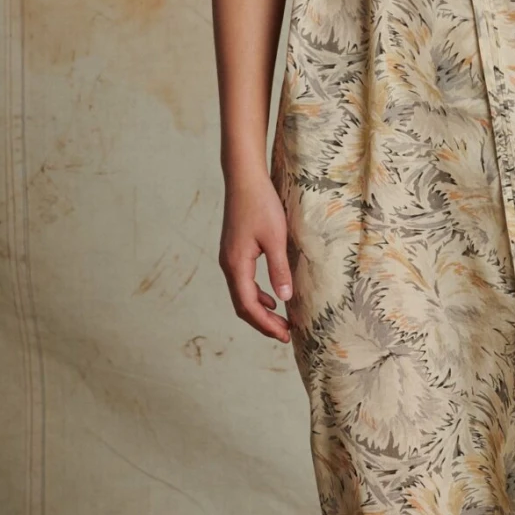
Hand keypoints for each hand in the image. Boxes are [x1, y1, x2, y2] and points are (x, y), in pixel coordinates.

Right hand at [220, 169, 293, 340]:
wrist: (244, 179)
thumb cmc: (261, 204)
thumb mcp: (276, 238)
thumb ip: (279, 269)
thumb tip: (284, 299)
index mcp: (237, 265)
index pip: (249, 306)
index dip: (266, 324)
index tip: (285, 335)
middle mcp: (229, 265)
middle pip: (242, 305)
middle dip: (263, 323)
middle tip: (285, 334)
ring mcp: (229, 258)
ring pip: (242, 295)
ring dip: (260, 310)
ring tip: (280, 321)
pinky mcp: (234, 251)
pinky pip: (243, 282)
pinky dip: (257, 295)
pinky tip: (272, 297)